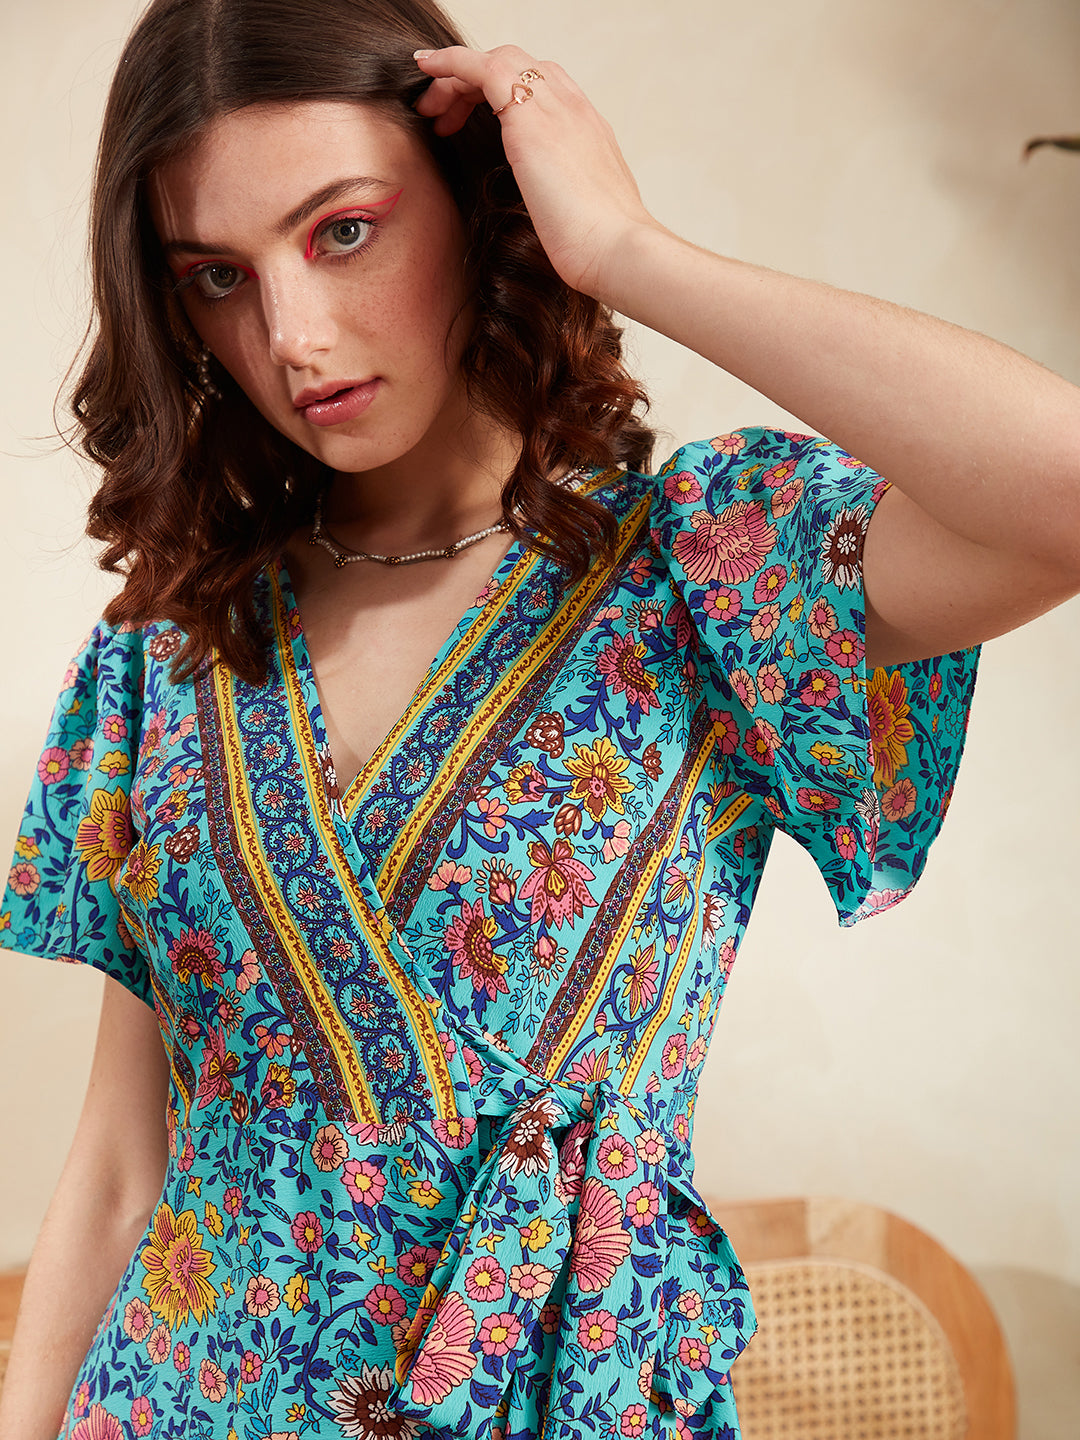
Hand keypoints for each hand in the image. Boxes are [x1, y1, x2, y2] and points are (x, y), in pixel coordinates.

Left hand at [413, 44, 658, 297]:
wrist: (616, 250)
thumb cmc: (600, 251)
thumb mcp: (579, 218)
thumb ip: (560, 203)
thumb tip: (544, 218)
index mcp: (588, 131)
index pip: (544, 88)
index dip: (506, 95)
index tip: (476, 119)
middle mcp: (573, 108)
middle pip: (519, 67)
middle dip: (477, 84)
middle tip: (446, 117)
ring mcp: (553, 105)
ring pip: (497, 62)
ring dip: (458, 79)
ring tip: (430, 109)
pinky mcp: (526, 113)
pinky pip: (479, 66)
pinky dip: (449, 61)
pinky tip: (425, 68)